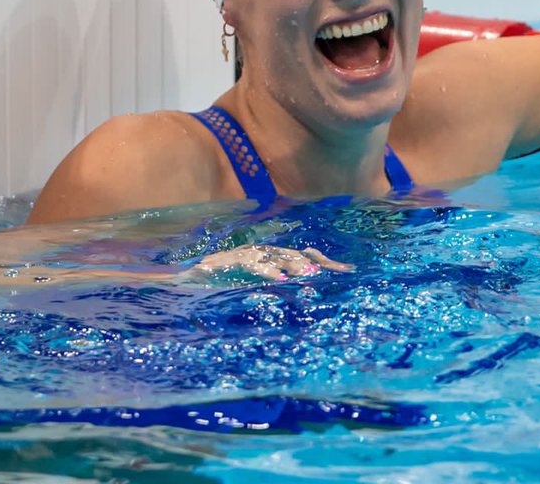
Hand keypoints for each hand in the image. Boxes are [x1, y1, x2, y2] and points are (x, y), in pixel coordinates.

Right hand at [192, 245, 352, 280]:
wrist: (190, 276)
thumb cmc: (224, 281)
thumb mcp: (257, 285)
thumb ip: (276, 280)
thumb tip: (298, 285)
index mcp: (271, 257)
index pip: (304, 256)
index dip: (326, 261)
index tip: (349, 270)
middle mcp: (263, 252)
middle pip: (297, 254)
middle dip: (320, 261)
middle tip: (342, 270)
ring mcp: (249, 255)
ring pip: (278, 257)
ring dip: (297, 264)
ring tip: (313, 271)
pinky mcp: (234, 261)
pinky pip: (255, 265)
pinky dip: (269, 271)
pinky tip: (281, 279)